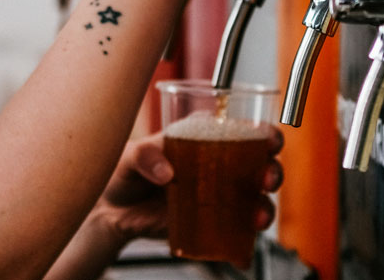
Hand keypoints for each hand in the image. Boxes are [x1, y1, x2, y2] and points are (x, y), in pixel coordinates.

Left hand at [94, 129, 283, 241]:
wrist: (111, 211)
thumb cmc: (123, 173)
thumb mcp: (128, 156)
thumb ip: (144, 155)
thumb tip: (166, 172)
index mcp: (205, 137)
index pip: (243, 130)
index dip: (264, 133)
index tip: (269, 140)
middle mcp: (220, 165)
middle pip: (259, 165)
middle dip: (272, 171)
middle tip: (266, 179)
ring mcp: (219, 197)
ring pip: (255, 200)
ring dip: (264, 208)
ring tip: (258, 218)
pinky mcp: (211, 224)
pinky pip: (235, 233)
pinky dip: (244, 244)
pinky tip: (242, 252)